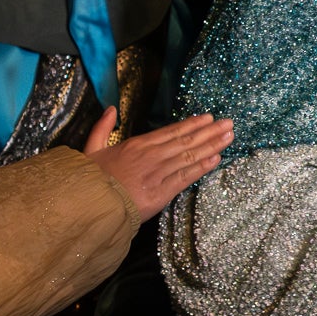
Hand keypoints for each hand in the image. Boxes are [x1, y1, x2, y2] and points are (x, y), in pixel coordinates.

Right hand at [81, 108, 233, 217]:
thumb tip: (111, 109)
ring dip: (212, 145)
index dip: (191, 124)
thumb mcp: (91, 149)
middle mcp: (150, 156)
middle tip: (228, 123)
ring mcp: (157, 174)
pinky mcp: (161, 193)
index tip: (208, 118)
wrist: (87, 206)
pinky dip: (202, 167)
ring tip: (229, 137)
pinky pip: (185, 177)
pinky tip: (216, 159)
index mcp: (136, 145)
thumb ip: (102, 128)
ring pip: (189, 156)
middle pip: (186, 141)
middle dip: (209, 132)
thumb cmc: (90, 179)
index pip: (170, 131)